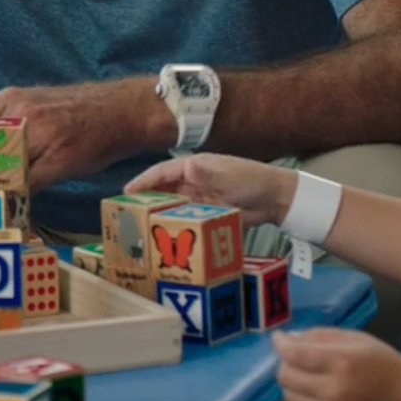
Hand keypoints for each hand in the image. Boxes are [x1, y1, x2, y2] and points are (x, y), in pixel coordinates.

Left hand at [0, 78, 156, 191]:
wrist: (122, 110)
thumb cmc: (73, 114)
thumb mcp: (30, 108)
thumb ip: (1, 129)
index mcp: (6, 100)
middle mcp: (18, 112)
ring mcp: (39, 133)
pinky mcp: (59, 157)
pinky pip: (27, 186)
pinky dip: (14, 204)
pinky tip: (8, 217)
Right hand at [124, 153, 297, 228]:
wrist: (274, 199)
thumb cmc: (251, 180)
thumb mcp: (229, 176)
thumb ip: (207, 173)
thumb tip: (188, 166)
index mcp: (194, 167)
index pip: (162, 173)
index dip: (143, 182)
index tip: (126, 194)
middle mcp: (192, 181)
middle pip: (162, 190)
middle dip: (144, 199)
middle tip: (126, 213)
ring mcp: (198, 198)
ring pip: (171, 205)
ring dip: (157, 213)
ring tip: (139, 226)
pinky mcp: (205, 213)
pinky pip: (184, 218)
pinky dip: (173, 224)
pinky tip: (164, 235)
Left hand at [272, 328, 400, 400]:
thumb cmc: (386, 366)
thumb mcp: (358, 340)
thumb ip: (321, 336)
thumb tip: (289, 339)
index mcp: (341, 361)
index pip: (293, 354)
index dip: (281, 344)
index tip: (280, 339)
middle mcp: (333, 390)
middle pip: (285, 377)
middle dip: (287, 364)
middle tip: (299, 360)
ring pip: (289, 397)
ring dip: (294, 385)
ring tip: (312, 379)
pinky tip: (316, 399)